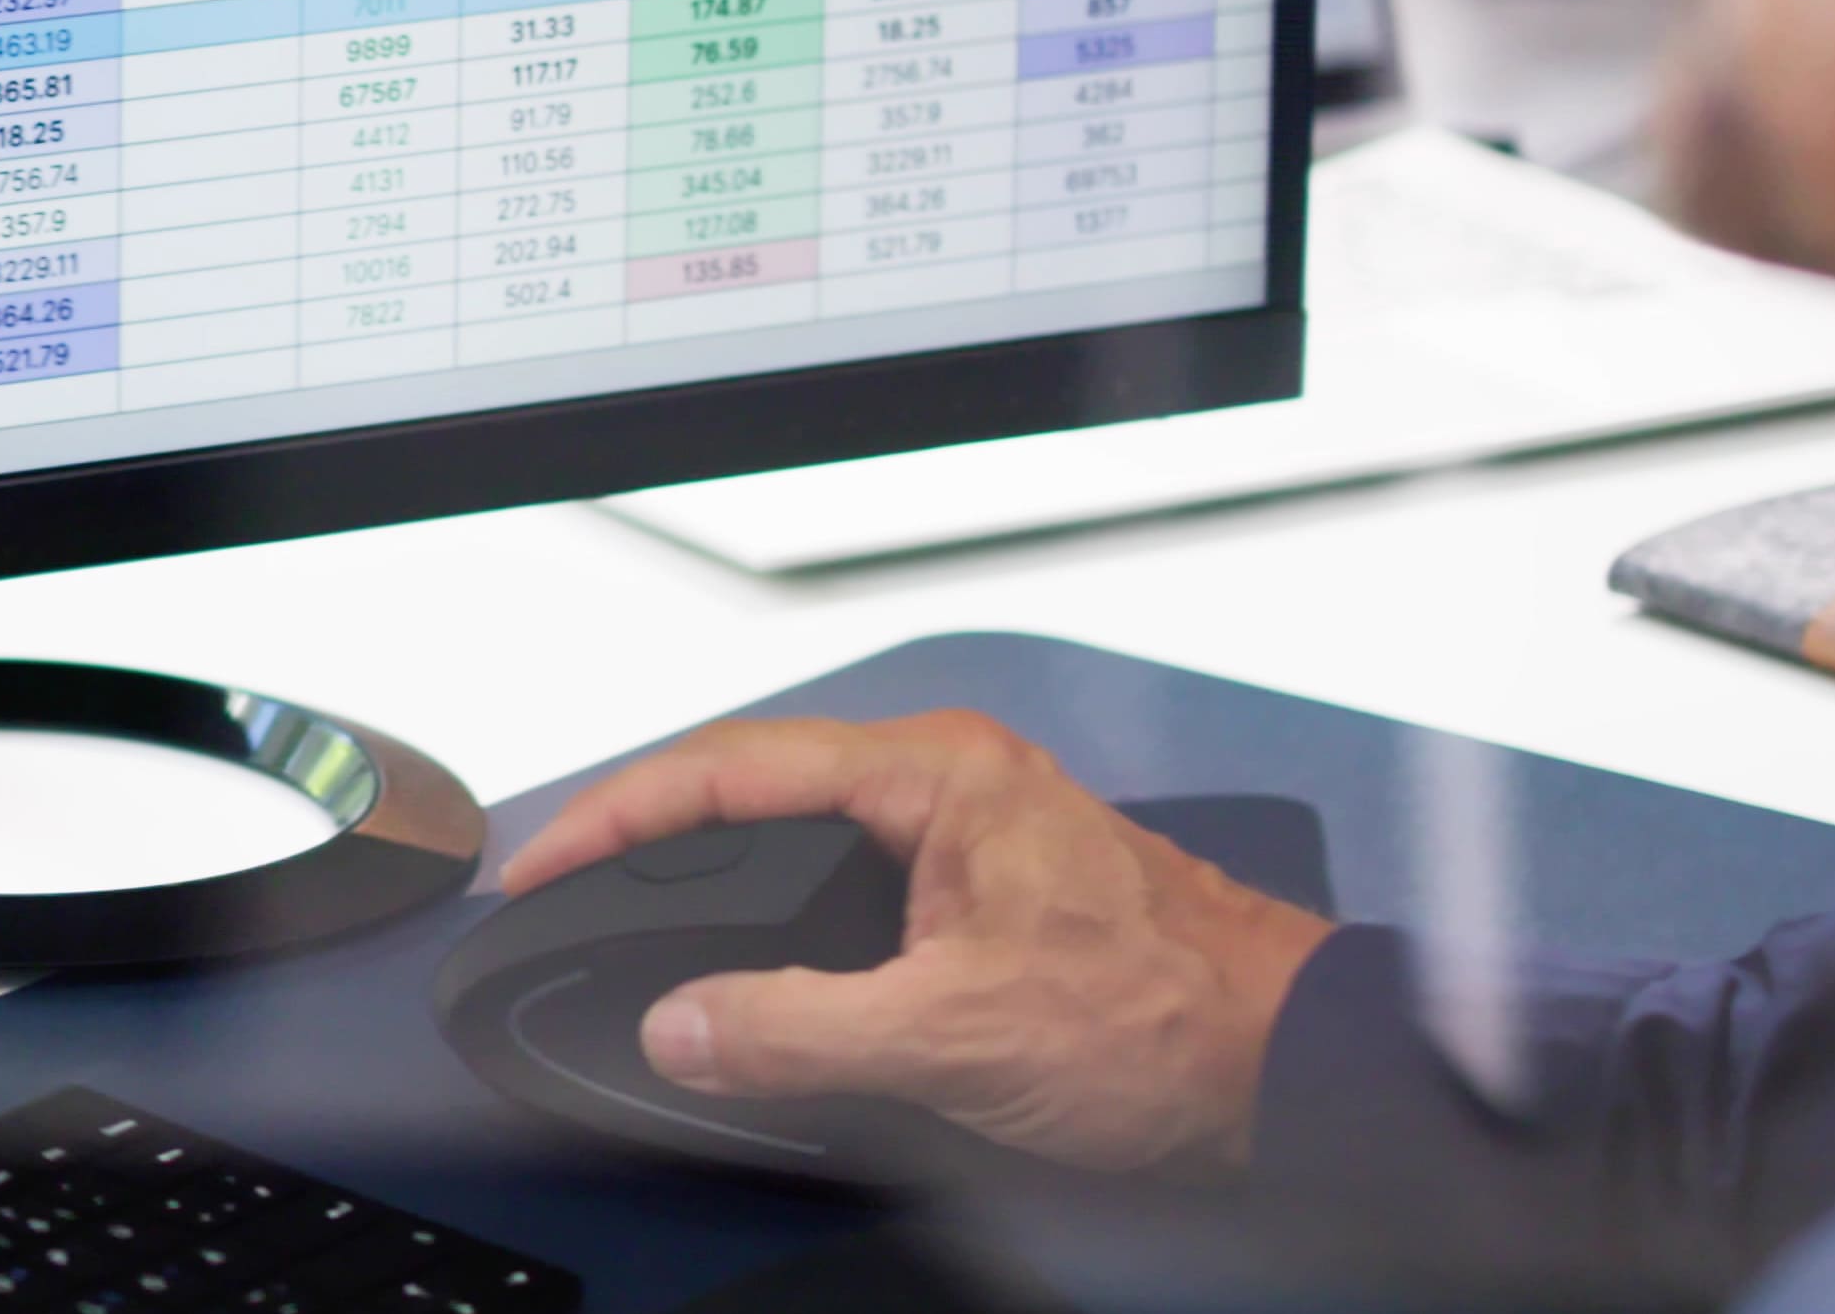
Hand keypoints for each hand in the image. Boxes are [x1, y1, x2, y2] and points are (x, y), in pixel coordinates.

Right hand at [474, 709, 1346, 1175]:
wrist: (1289, 1066)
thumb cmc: (1173, 1020)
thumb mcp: (957, 1033)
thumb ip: (799, 1030)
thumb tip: (683, 1027)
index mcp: (937, 776)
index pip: (731, 767)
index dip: (618, 816)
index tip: (545, 866)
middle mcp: (950, 787)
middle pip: (753, 788)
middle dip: (649, 836)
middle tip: (562, 885)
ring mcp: (969, 838)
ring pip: (799, 842)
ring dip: (715, 879)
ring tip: (628, 914)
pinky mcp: (982, 897)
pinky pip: (842, 890)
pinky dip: (774, 923)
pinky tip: (745, 964)